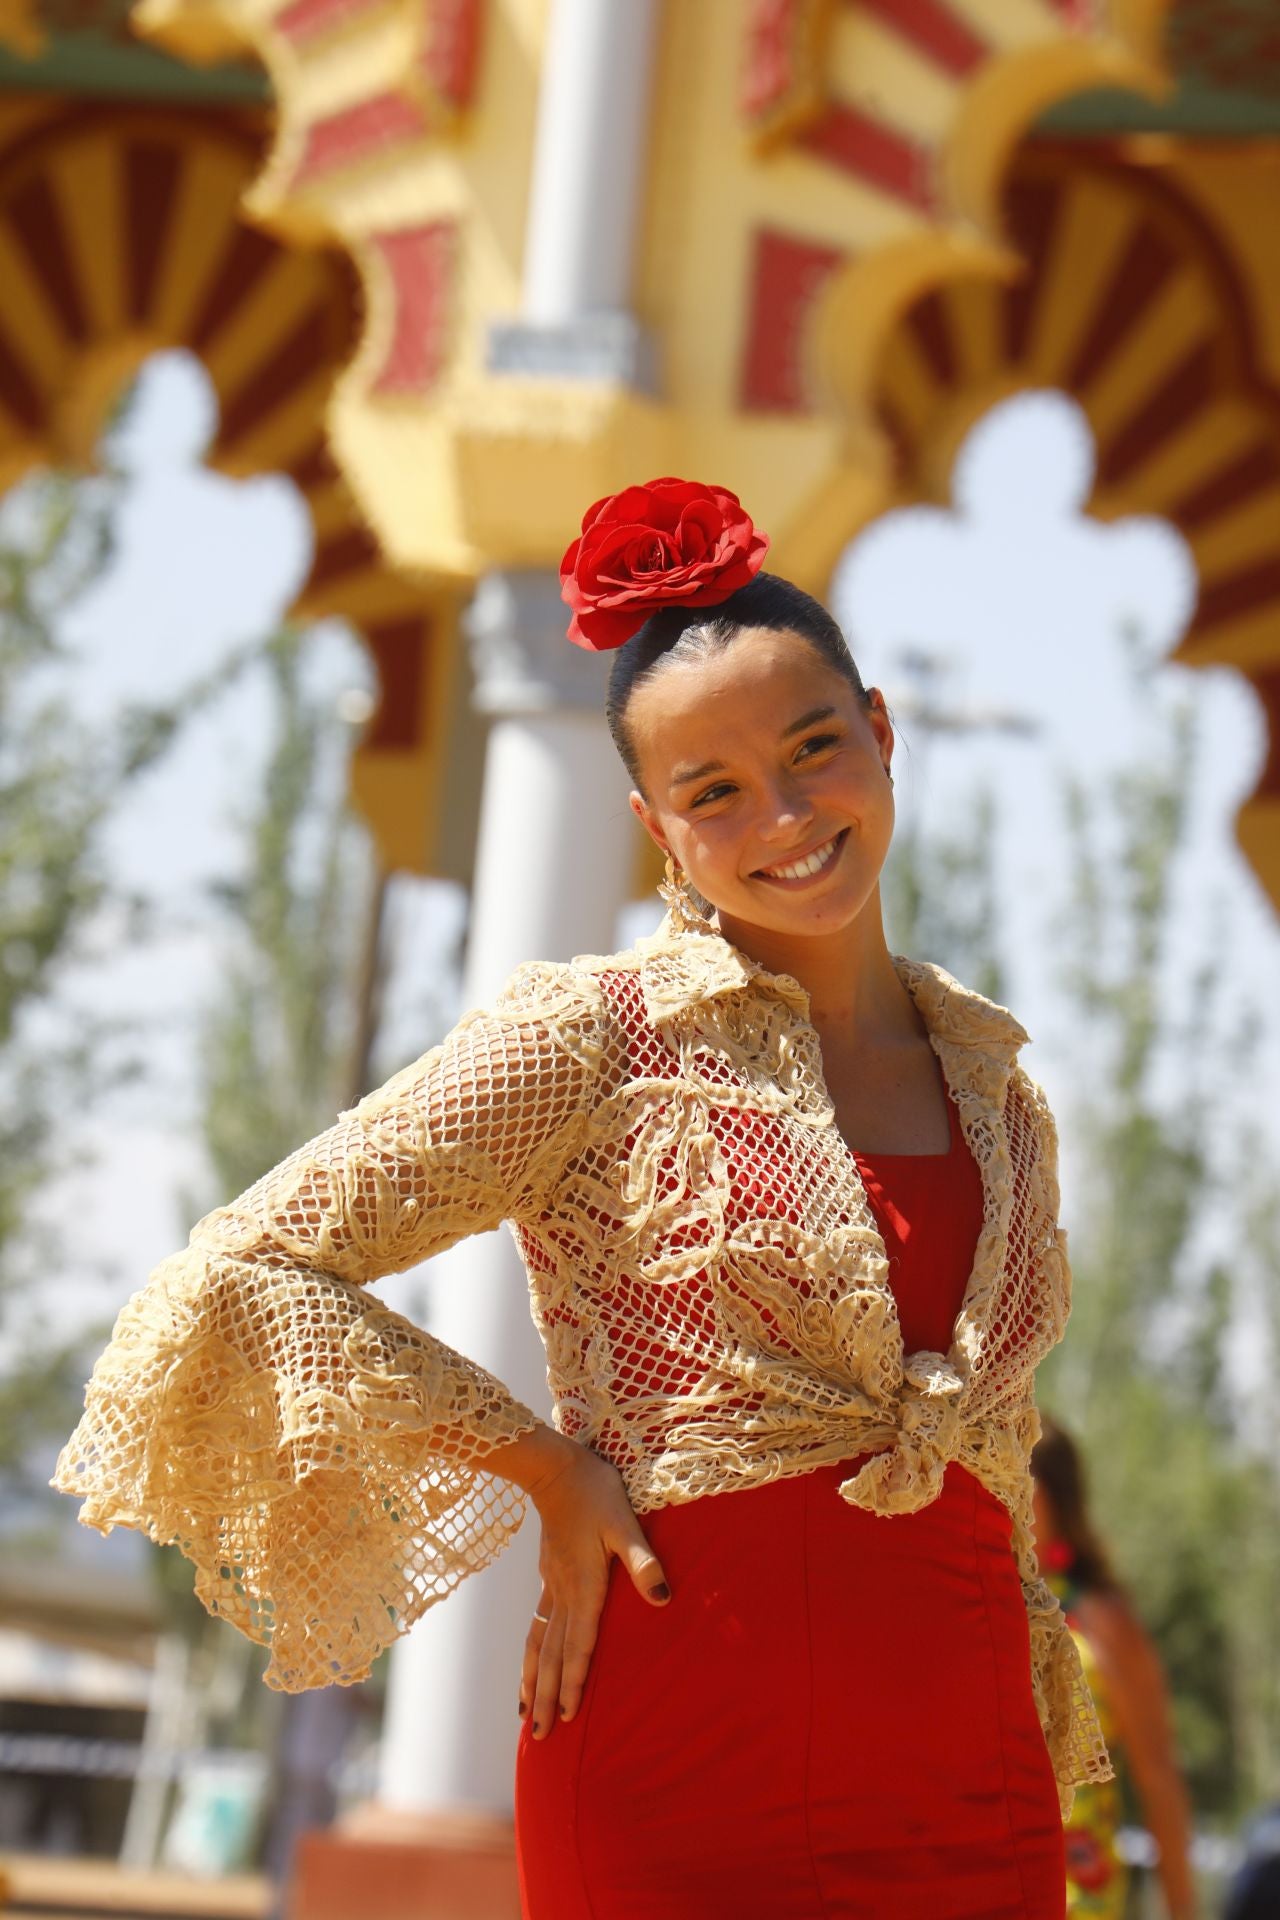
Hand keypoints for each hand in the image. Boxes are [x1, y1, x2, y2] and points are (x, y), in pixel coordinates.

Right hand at [518, 1440, 669, 1738]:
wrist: (555, 1469)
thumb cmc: (596, 1493)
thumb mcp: (625, 1522)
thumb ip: (642, 1561)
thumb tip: (662, 1599)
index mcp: (584, 1586)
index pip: (580, 1644)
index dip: (575, 1681)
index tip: (569, 1717)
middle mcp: (563, 1593)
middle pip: (553, 1655)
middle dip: (547, 1697)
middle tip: (539, 1737)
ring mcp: (551, 1586)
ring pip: (539, 1644)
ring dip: (533, 1682)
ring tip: (526, 1716)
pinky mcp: (548, 1577)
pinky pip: (536, 1626)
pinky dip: (530, 1654)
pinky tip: (528, 1667)